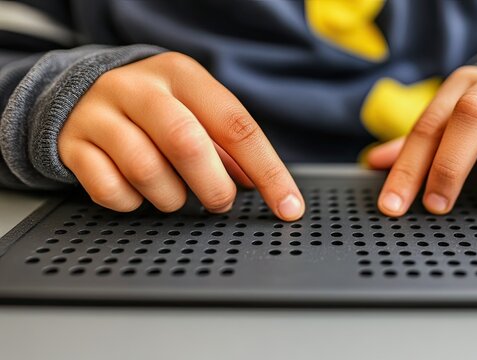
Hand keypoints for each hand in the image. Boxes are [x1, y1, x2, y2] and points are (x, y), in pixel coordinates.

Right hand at [59, 52, 304, 220]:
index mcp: (182, 75)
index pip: (236, 125)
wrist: (83, 94)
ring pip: (147, 171)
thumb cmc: (156, 110)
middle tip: (220, 202)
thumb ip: (228, 146)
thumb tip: (261, 184)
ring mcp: (101, 114)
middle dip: (214, 187)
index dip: (268, 172)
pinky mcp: (73, 144)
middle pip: (187, 144)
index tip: (288, 207)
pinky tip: (136, 191)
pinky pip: (110, 190)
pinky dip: (132, 203)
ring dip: (171, 198)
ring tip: (174, 193)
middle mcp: (139, 88)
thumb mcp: (196, 111)